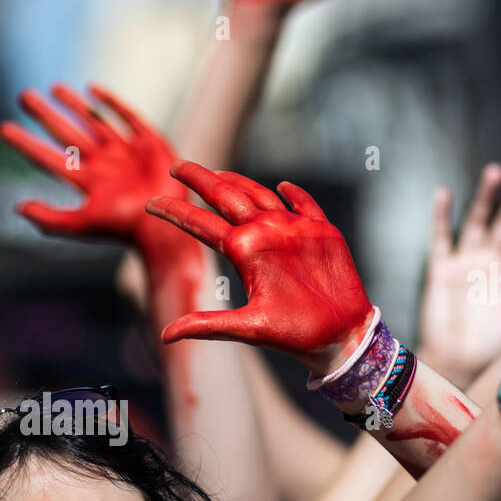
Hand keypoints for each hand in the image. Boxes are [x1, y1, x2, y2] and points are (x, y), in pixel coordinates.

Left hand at [0, 83, 183, 245]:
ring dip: (73, 105)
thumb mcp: (81, 225)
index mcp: (86, 182)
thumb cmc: (122, 228)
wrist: (164, 224)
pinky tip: (92, 90)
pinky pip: (126, 117)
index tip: (2, 129)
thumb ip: (49, 218)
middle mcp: (102, 164)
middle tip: (23, 96)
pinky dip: (110, 103)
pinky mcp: (148, 142)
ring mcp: (124, 152)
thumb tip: (17, 206)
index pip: (47, 158)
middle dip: (45, 115)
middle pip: (66, 134)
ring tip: (54, 89)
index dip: (25, 143)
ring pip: (93, 122)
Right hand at [146, 161, 373, 373]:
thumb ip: (205, 325)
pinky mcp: (322, 230)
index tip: (151, 202)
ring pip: (260, 193)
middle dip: (199, 178)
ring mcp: (298, 225)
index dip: (171, 212)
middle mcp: (270, 228)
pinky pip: (303, 203)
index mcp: (246, 249)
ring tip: (218, 174)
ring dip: (235, 181)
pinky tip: (281, 186)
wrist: (349, 333)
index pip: (199, 224)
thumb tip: (167, 334)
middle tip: (177, 166)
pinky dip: (290, 192)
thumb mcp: (248, 329)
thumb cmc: (296, 334)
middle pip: (226, 193)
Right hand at [418, 161, 500, 387]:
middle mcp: (496, 260)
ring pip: (479, 221)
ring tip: (496, 172)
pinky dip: (442, 217)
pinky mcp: (441, 270)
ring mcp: (468, 262)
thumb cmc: (497, 344)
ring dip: (487, 197)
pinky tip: (444, 193)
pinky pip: (441, 238)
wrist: (459, 362)